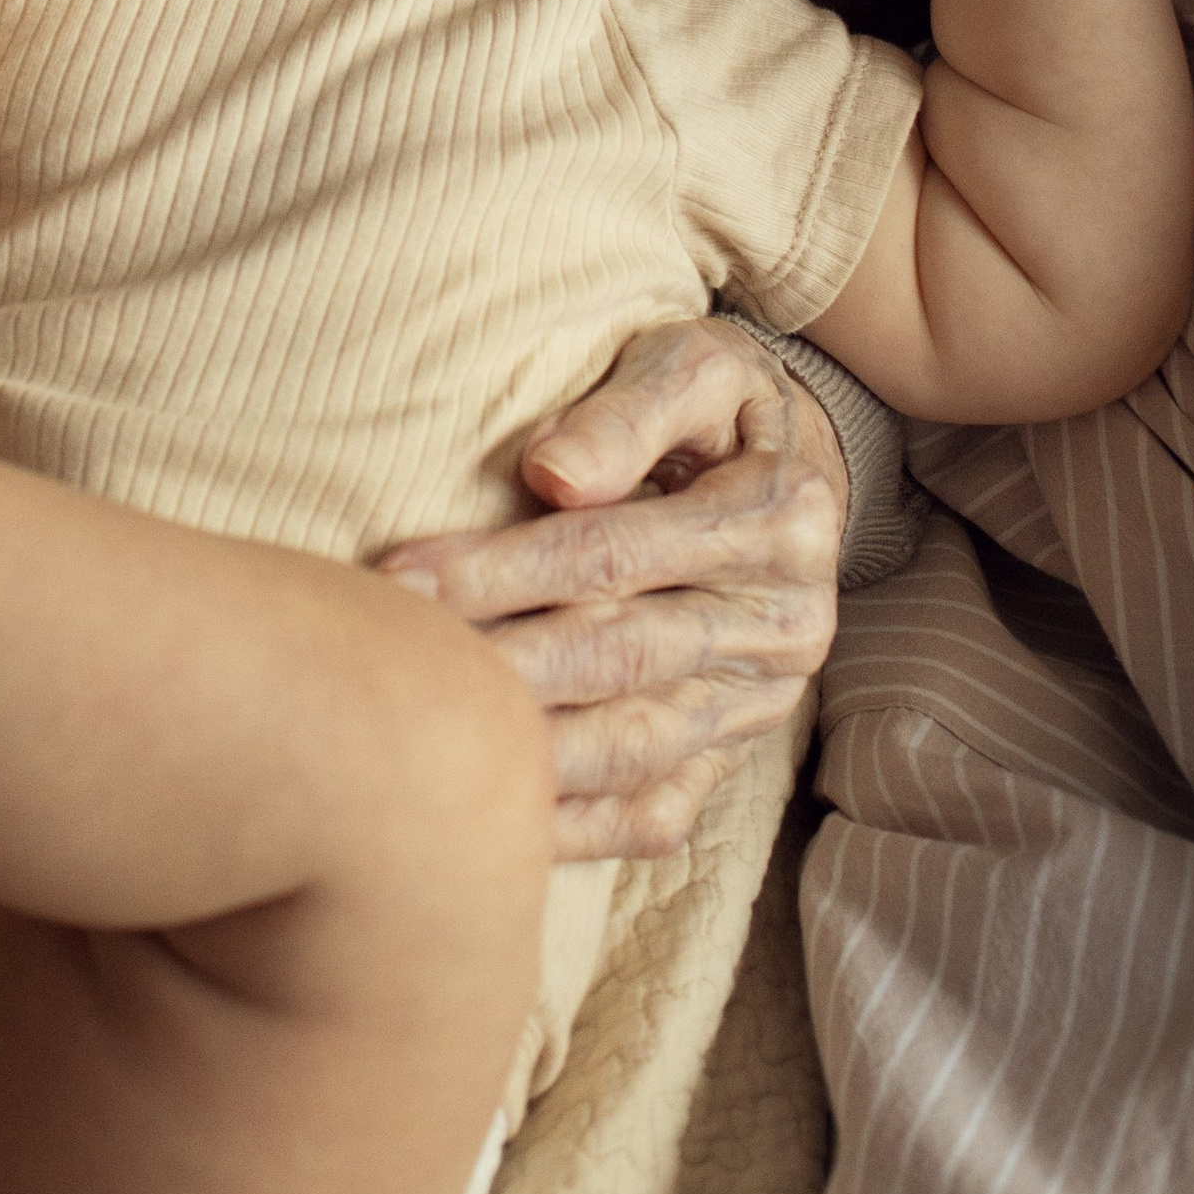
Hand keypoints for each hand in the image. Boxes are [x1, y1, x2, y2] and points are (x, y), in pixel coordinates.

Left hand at [379, 316, 845, 862]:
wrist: (797, 456)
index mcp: (776, 518)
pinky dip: (580, 828)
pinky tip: (499, 822)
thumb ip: (626, 414)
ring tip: (429, 752)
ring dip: (531, 758)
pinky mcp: (736, 749)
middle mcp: (783, 623)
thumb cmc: (720, 400)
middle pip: (620, 658)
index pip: (615, 554)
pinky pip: (658, 810)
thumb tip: (551, 475)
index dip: (503, 568)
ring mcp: (761, 698)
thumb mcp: (691, 366)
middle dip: (500, 666)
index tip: (402, 579)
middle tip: (395, 671)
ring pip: (637, 748)